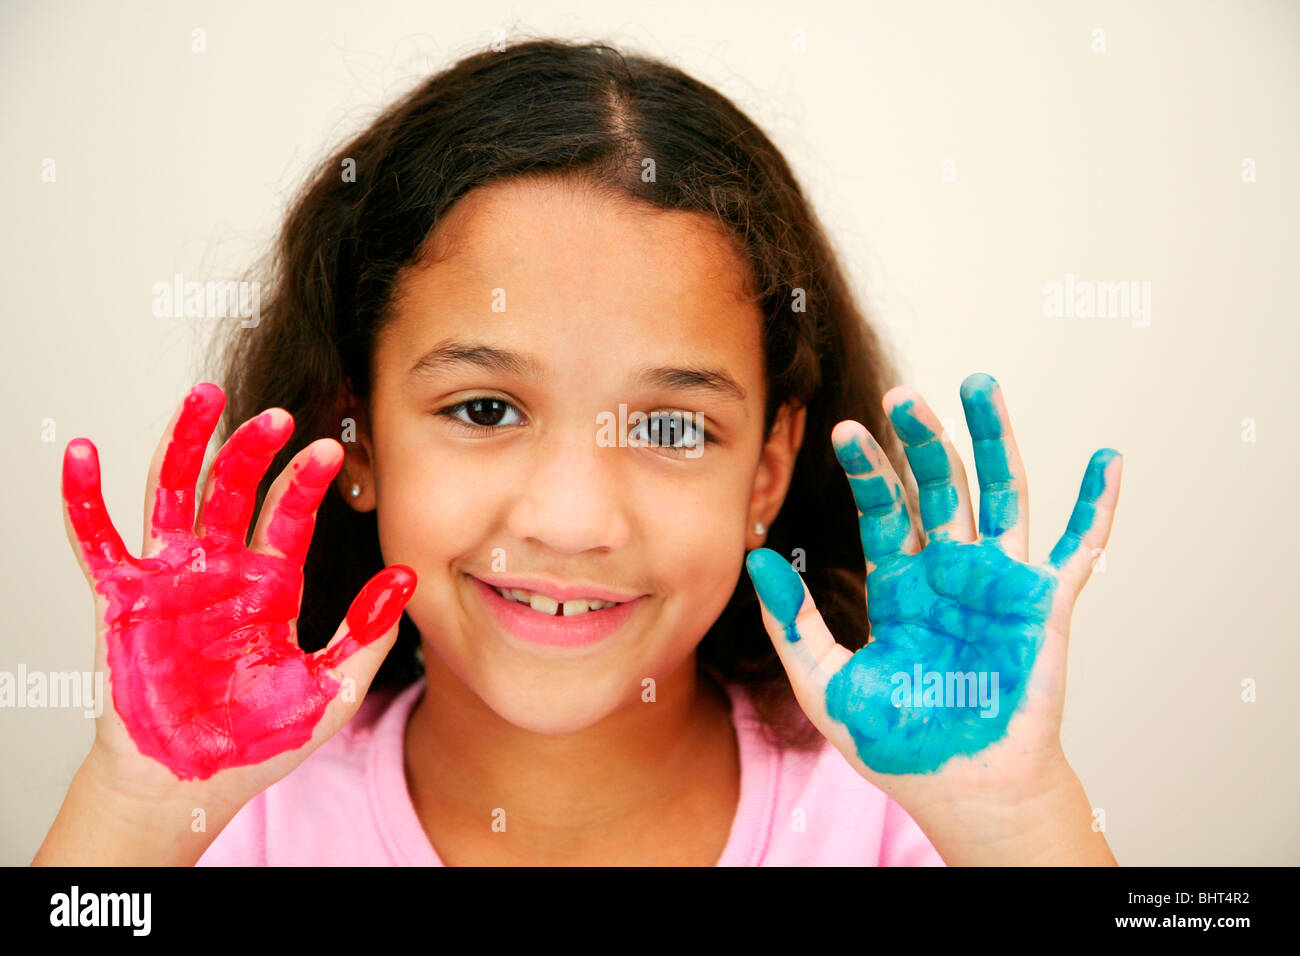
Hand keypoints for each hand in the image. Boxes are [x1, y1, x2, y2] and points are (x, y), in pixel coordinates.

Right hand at [61, 383, 414, 802]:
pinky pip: (97, 541)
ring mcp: (170, 579)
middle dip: (254, 449)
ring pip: (173, 493)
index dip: (307, 482)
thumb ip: (367, 635)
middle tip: (278, 416)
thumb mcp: (330, 690)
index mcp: (270, 585)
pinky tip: (81, 452)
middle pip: (235, 489)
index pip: (290, 517)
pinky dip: (84, 499)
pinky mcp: (122, 600)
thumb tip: (408, 578)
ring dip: (184, 444)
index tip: (332, 448)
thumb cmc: (259, 740)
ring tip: (203, 397)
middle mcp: (221, 570)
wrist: (193, 784)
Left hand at [746, 373, 1120, 827]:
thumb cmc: (896, 742)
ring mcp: (999, 583)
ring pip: (1001, 495)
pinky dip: (1097, 506)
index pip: (884, 509)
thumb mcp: (825, 682)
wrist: (959, 791)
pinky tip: (1108, 459)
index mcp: (901, 584)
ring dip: (994, 440)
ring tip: (978, 384)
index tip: (843, 432)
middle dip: (921, 440)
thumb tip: (756, 557)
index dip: (867, 470)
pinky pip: (1078, 550)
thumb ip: (792, 621)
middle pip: (939, 487)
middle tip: (901, 394)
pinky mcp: (1044, 606)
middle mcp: (950, 571)